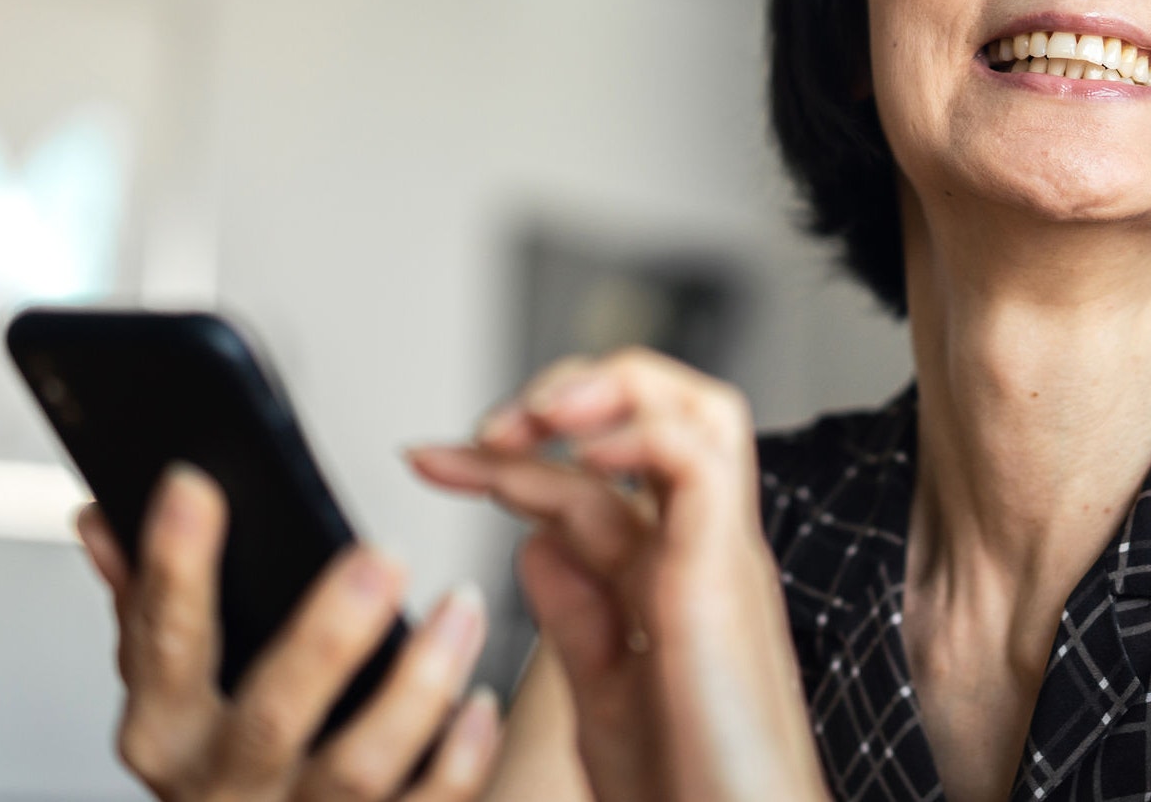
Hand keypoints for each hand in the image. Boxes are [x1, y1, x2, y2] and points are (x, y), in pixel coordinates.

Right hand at [74, 465, 502, 800]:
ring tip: (461, 609)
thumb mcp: (171, 691)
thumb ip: (149, 607)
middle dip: (327, 636)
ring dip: (419, 685)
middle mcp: (221, 786)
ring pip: (357, 766)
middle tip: (382, 558)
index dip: (173, 566)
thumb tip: (107, 517)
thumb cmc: (223, 762)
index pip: (161, 644)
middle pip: (271, 716)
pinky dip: (460, 759)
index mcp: (166, 733)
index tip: (194, 486)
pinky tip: (480, 703)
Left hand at [407, 349, 826, 801]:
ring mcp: (719, 552)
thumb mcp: (604, 696)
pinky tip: (578, 453)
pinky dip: (637, 431)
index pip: (587, 481)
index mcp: (669, 578)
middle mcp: (700, 550)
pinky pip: (698, 455)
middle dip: (564, 395)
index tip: (425, 459)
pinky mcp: (725, 566)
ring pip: (696, 408)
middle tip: (485, 428)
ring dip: (607, 388)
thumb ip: (576, 618)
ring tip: (533, 415)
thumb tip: (534, 543)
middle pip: (657, 415)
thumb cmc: (687, 791)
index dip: (503, 459)